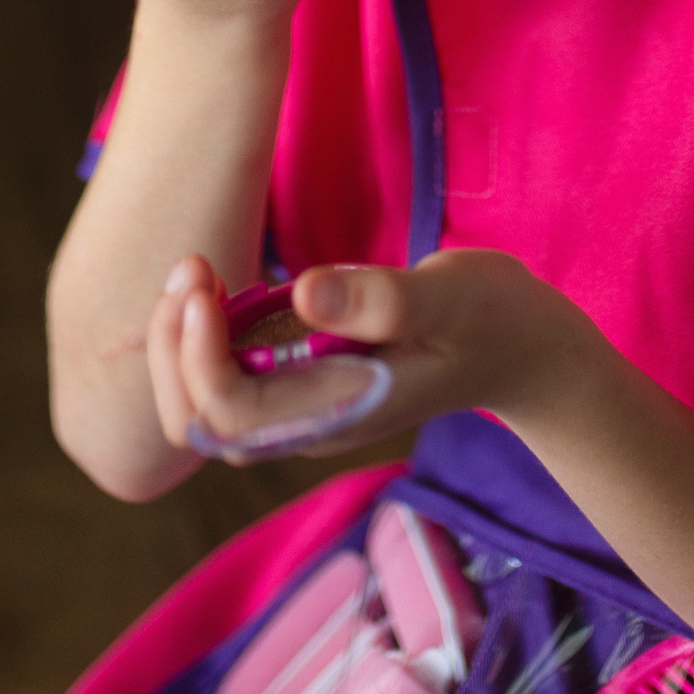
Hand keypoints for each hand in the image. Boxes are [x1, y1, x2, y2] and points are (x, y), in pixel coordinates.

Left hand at [146, 249, 603, 462]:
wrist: (524, 350)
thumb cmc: (493, 318)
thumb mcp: (452, 296)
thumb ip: (382, 299)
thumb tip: (306, 294)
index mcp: (337, 414)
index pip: (228, 413)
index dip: (196, 354)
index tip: (206, 283)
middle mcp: (308, 423)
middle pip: (195, 421)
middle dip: (170, 349)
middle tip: (191, 269)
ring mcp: (301, 408)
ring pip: (200, 405)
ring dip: (178, 342)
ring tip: (196, 271)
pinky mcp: (301, 383)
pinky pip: (223, 378)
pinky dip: (202, 336)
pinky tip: (219, 285)